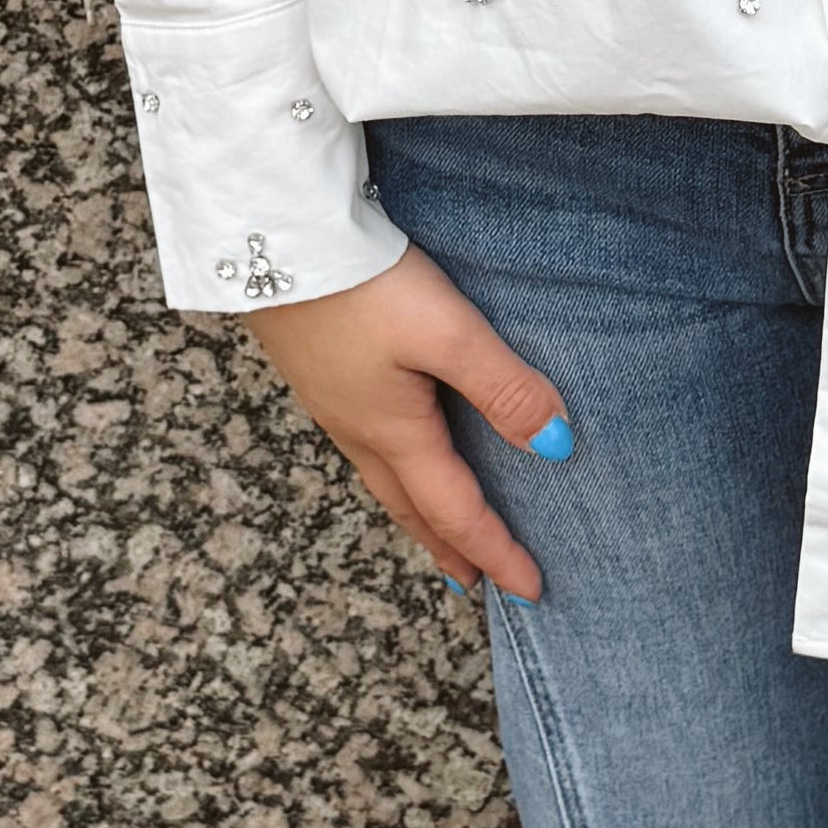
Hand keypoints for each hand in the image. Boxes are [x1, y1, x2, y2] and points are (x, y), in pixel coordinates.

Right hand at [245, 247, 570, 597]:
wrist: (269, 238)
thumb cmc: (361, 285)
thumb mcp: (446, 333)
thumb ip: (503, 387)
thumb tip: (558, 447)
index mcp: (393, 432)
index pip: (456, 510)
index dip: (496, 551)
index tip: (531, 590)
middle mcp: (358, 429)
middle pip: (411, 508)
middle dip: (448, 548)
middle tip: (475, 583)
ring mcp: (332, 402)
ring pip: (384, 479)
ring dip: (417, 513)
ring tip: (439, 529)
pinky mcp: (318, 370)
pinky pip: (364, 446)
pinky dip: (393, 472)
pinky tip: (394, 448)